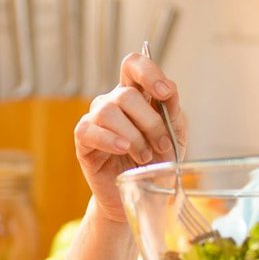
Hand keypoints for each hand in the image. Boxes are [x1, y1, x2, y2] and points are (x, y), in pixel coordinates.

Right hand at [73, 50, 185, 223]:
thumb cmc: (157, 161)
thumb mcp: (174, 135)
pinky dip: (109, 139)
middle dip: (150, 122)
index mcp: (136, 94)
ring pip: (109, 111)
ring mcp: (95, 119)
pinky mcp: (83, 140)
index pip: (134, 65)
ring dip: (133, 136)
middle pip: (126, 94)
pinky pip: (90, 130)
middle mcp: (113, 101)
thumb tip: (168, 91)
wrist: (143, 194)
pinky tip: (123, 149)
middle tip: (162, 146)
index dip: (148, 73)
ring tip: (144, 156)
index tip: (164, 94)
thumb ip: (172, 111)